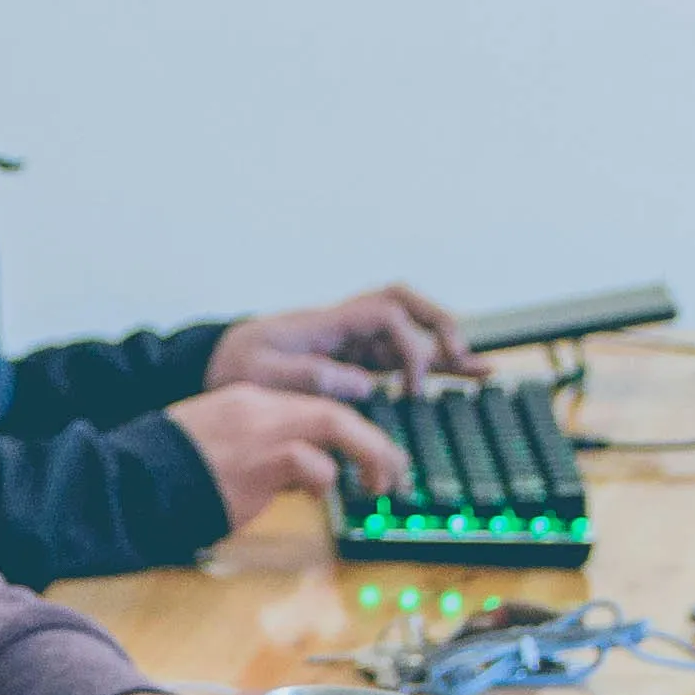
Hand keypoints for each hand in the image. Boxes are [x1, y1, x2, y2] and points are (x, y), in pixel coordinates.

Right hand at [164, 384, 405, 527]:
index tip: (368, 454)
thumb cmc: (168, 473)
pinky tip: (317, 494)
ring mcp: (259, 432)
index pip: (312, 406)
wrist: (130, 480)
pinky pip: (312, 465)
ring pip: (333, 425)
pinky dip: (324, 479)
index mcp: (247, 400)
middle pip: (334, 411)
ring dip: (366, 456)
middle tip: (394, 473)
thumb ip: (262, 450)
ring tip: (378, 485)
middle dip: (374, 442)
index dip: (349, 431)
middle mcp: (258, 408)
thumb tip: (305, 473)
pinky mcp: (258, 463)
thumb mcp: (219, 445)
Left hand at [208, 284, 465, 396]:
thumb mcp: (264, 374)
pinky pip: (397, 357)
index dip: (407, 347)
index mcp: (327, 323)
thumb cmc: (233, 366)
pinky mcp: (351, 360)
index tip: (408, 390)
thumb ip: (314, 376)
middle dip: (438, 324)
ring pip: (409, 332)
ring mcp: (350, 342)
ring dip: (443, 347)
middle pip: (405, 304)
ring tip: (483, 369)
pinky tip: (457, 375)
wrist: (211, 364)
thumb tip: (364, 384)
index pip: (385, 316)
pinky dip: (428, 366)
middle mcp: (345, 326)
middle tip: (460, 356)